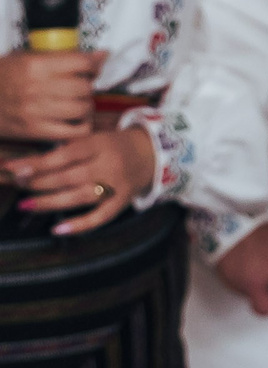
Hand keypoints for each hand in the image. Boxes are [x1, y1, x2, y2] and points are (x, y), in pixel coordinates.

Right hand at [0, 49, 106, 141]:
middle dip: (88, 85)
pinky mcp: (35, 131)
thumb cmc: (3, 77)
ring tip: (79, 102)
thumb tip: (102, 55)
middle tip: (82, 86)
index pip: (81, 63)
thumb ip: (62, 55)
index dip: (93, 64)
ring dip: (87, 105)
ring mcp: (36, 111)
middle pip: (84, 87)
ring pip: (83, 108)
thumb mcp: (25, 57)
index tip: (92, 67)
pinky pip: (74, 131)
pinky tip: (76, 120)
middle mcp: (37, 88)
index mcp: (35, 65)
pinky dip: (82, 126)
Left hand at [6, 124, 155, 234]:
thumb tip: (28, 166)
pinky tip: (57, 229)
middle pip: (69, 177)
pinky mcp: (122, 202)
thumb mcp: (93, 138)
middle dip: (39, 183)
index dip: (37, 163)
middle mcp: (109, 165)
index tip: (15, 169)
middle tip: (17, 185)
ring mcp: (117, 185)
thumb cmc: (112, 146)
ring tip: (26, 205)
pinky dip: (79, 225)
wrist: (151, 154)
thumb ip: (67, 149)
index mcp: (100, 144)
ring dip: (50, 202)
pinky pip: (100, 217)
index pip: (64, 155)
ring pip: (80, 197)